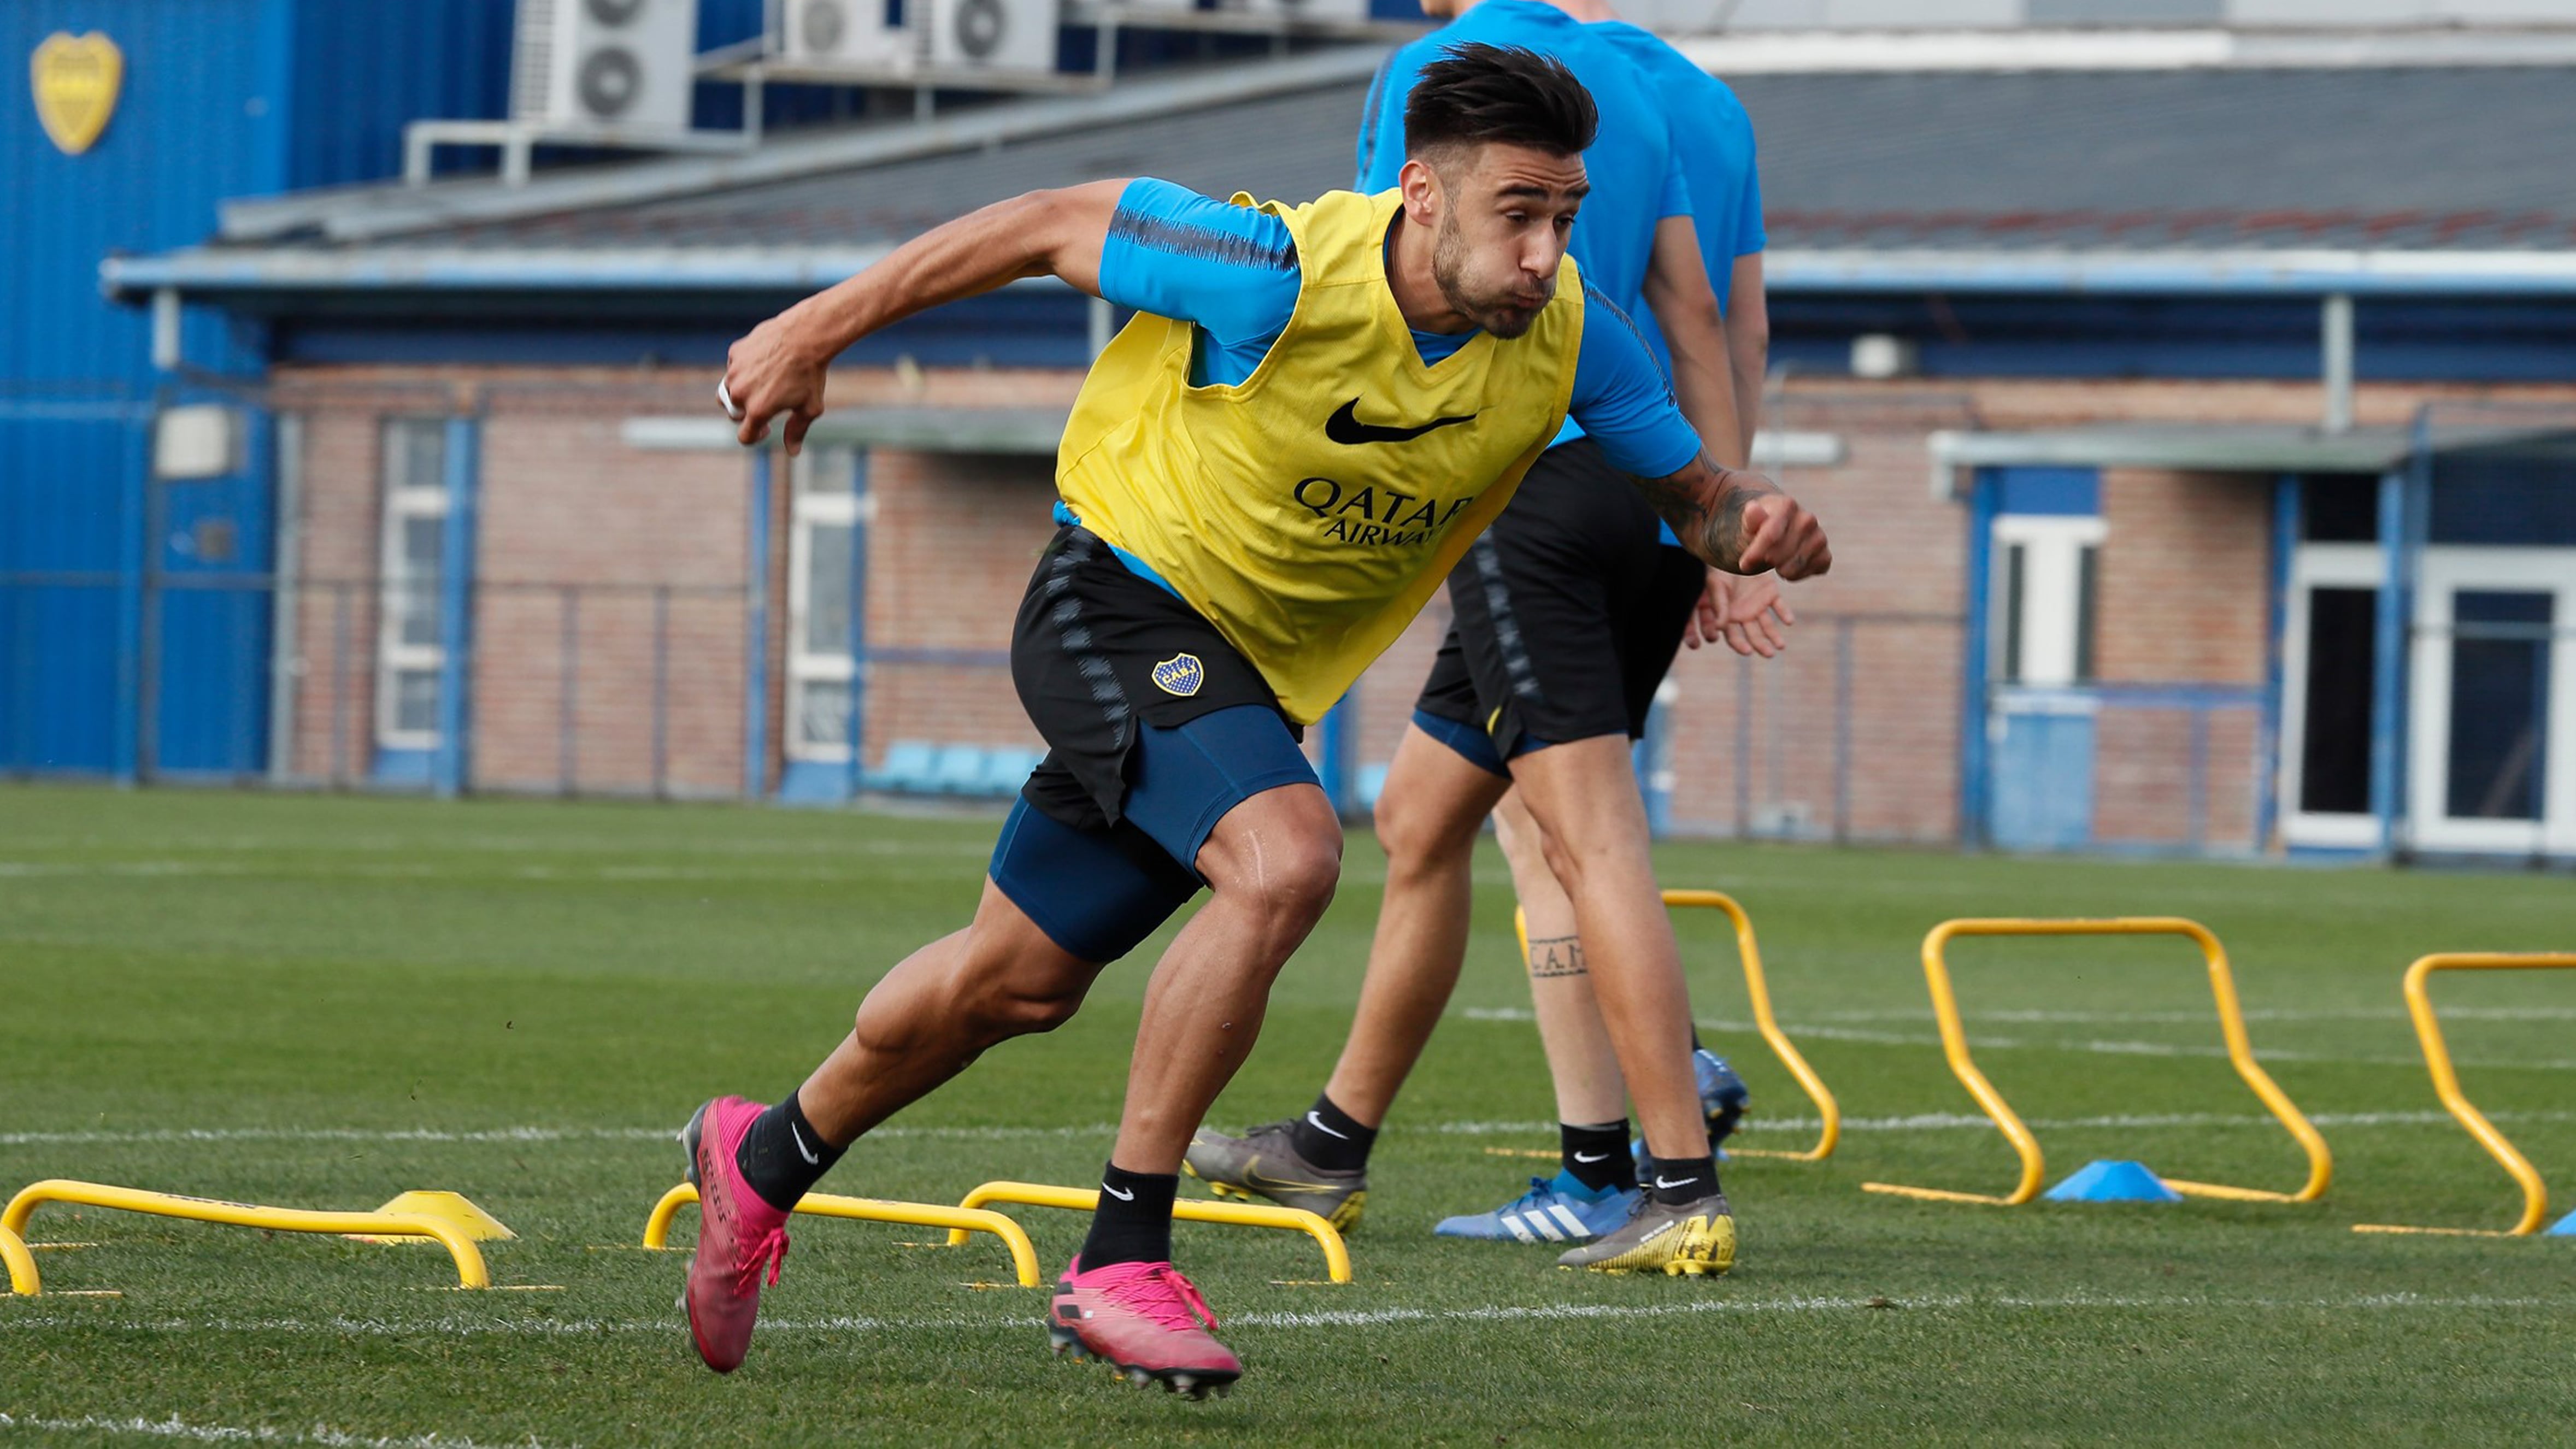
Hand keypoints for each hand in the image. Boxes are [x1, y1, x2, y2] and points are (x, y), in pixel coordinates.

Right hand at [720, 308, 829, 455]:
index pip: (744, 436)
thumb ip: (797, 430)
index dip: (755, 436)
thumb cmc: (811, 374)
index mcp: (758, 410)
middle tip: (766, 402)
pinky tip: (764, 363)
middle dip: (746, 413)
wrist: (806, 336)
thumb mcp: (810, 407)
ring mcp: (735, 371)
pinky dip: (744, 369)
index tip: (766, 428)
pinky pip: (734, 367)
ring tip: (764, 383)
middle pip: (733, 413)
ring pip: (729, 390)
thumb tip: (792, 451)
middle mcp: (741, 392)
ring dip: (742, 392)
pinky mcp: (735, 353)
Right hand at [1687, 570, 1792, 656]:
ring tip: (1781, 646)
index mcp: (1728, 615)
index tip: (1747, 651)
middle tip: (1769, 654)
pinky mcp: (1770, 593)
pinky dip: (1784, 613)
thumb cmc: (1718, 568)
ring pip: (1767, 625)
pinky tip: (1789, 621)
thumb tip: (1719, 628)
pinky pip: (1779, 606)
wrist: (1733, 548)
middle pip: (1753, 635)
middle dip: (1760, 645)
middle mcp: (1743, 613)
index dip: (1739, 645)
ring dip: (1774, 635)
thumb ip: (1719, 606)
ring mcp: (1757, 604)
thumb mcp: (1716, 586)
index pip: (1733, 636)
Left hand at [1734, 492, 1829, 580]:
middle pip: (1780, 555)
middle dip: (1766, 562)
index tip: (1744, 564)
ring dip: (1780, 570)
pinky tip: (1789, 566)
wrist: (1777, 531)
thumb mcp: (1748, 523)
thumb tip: (1752, 509)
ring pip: (1794, 567)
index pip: (1770, 536)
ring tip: (1775, 561)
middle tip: (1761, 559)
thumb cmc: (1759, 527)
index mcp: (1787, 505)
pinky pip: (1809, 573)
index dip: (1755, 554)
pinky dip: (1796, 576)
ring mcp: (1819, 537)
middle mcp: (1808, 519)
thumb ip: (1750, 518)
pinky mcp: (1825, 555)